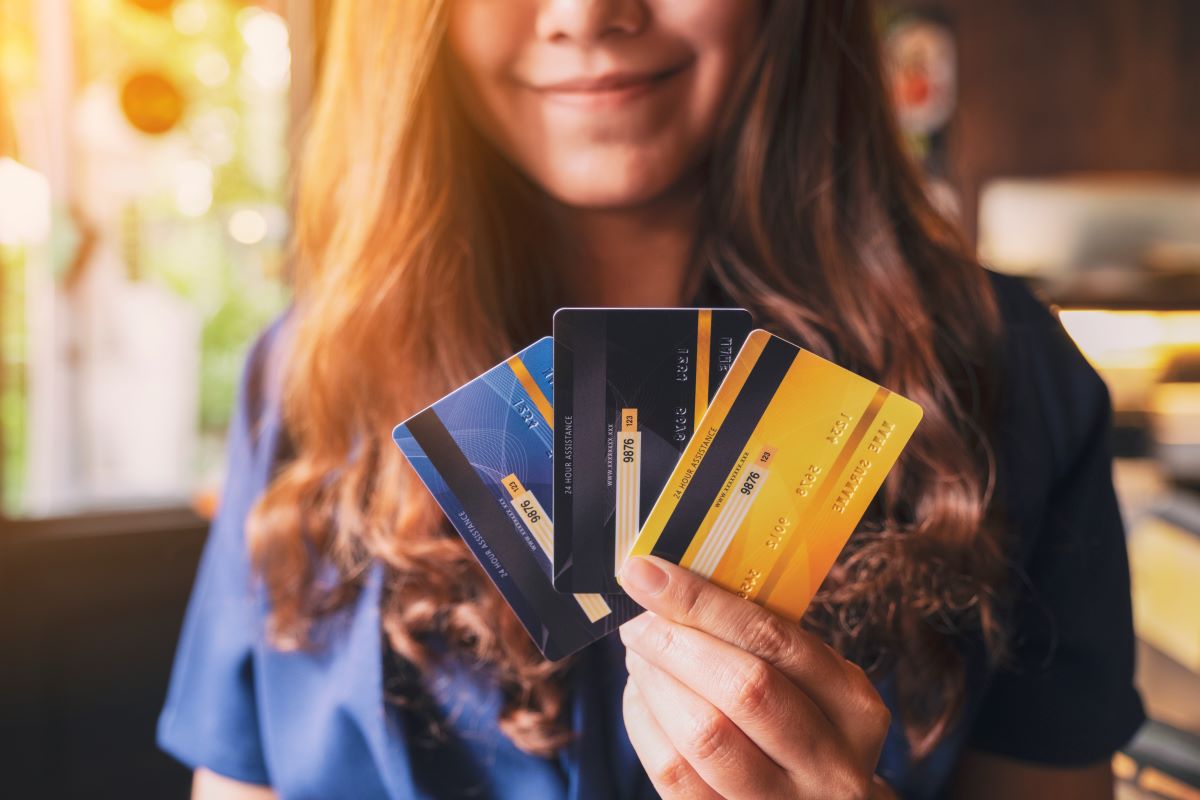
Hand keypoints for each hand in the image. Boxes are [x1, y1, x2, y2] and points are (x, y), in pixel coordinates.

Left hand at [618, 555, 894, 799]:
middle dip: (674, 643)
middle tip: (639, 621)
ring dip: (655, 683)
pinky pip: (675, 774)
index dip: (702, 602)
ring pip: (703, 735)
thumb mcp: (814, 686)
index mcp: (853, 707)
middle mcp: (831, 764)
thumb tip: (678, 584)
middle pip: (742, 688)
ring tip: (639, 656)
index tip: (649, 573)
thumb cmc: (806, 729)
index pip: (773, 640)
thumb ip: (763, 641)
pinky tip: (642, 698)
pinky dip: (645, 725)